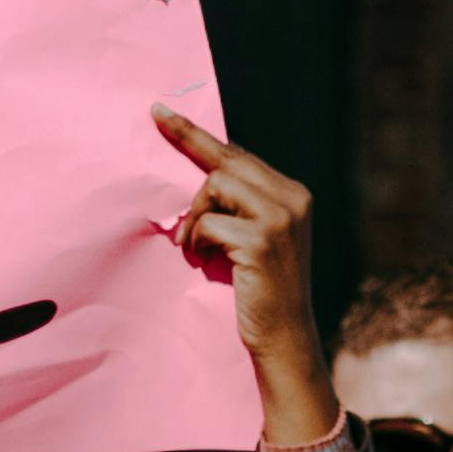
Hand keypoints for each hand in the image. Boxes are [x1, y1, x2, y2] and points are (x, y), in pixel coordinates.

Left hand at [154, 108, 335, 451]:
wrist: (283, 338)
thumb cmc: (259, 291)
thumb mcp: (253, 240)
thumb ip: (239, 206)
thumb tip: (201, 177)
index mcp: (293, 194)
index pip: (238, 155)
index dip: (195, 135)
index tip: (159, 113)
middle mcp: (292, 199)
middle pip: (225, 164)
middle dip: (190, 174)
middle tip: (163, 167)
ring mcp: (281, 218)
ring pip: (215, 186)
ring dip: (194, 216)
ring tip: (194, 246)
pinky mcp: (261, 240)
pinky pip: (208, 222)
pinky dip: (196, 239)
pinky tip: (201, 260)